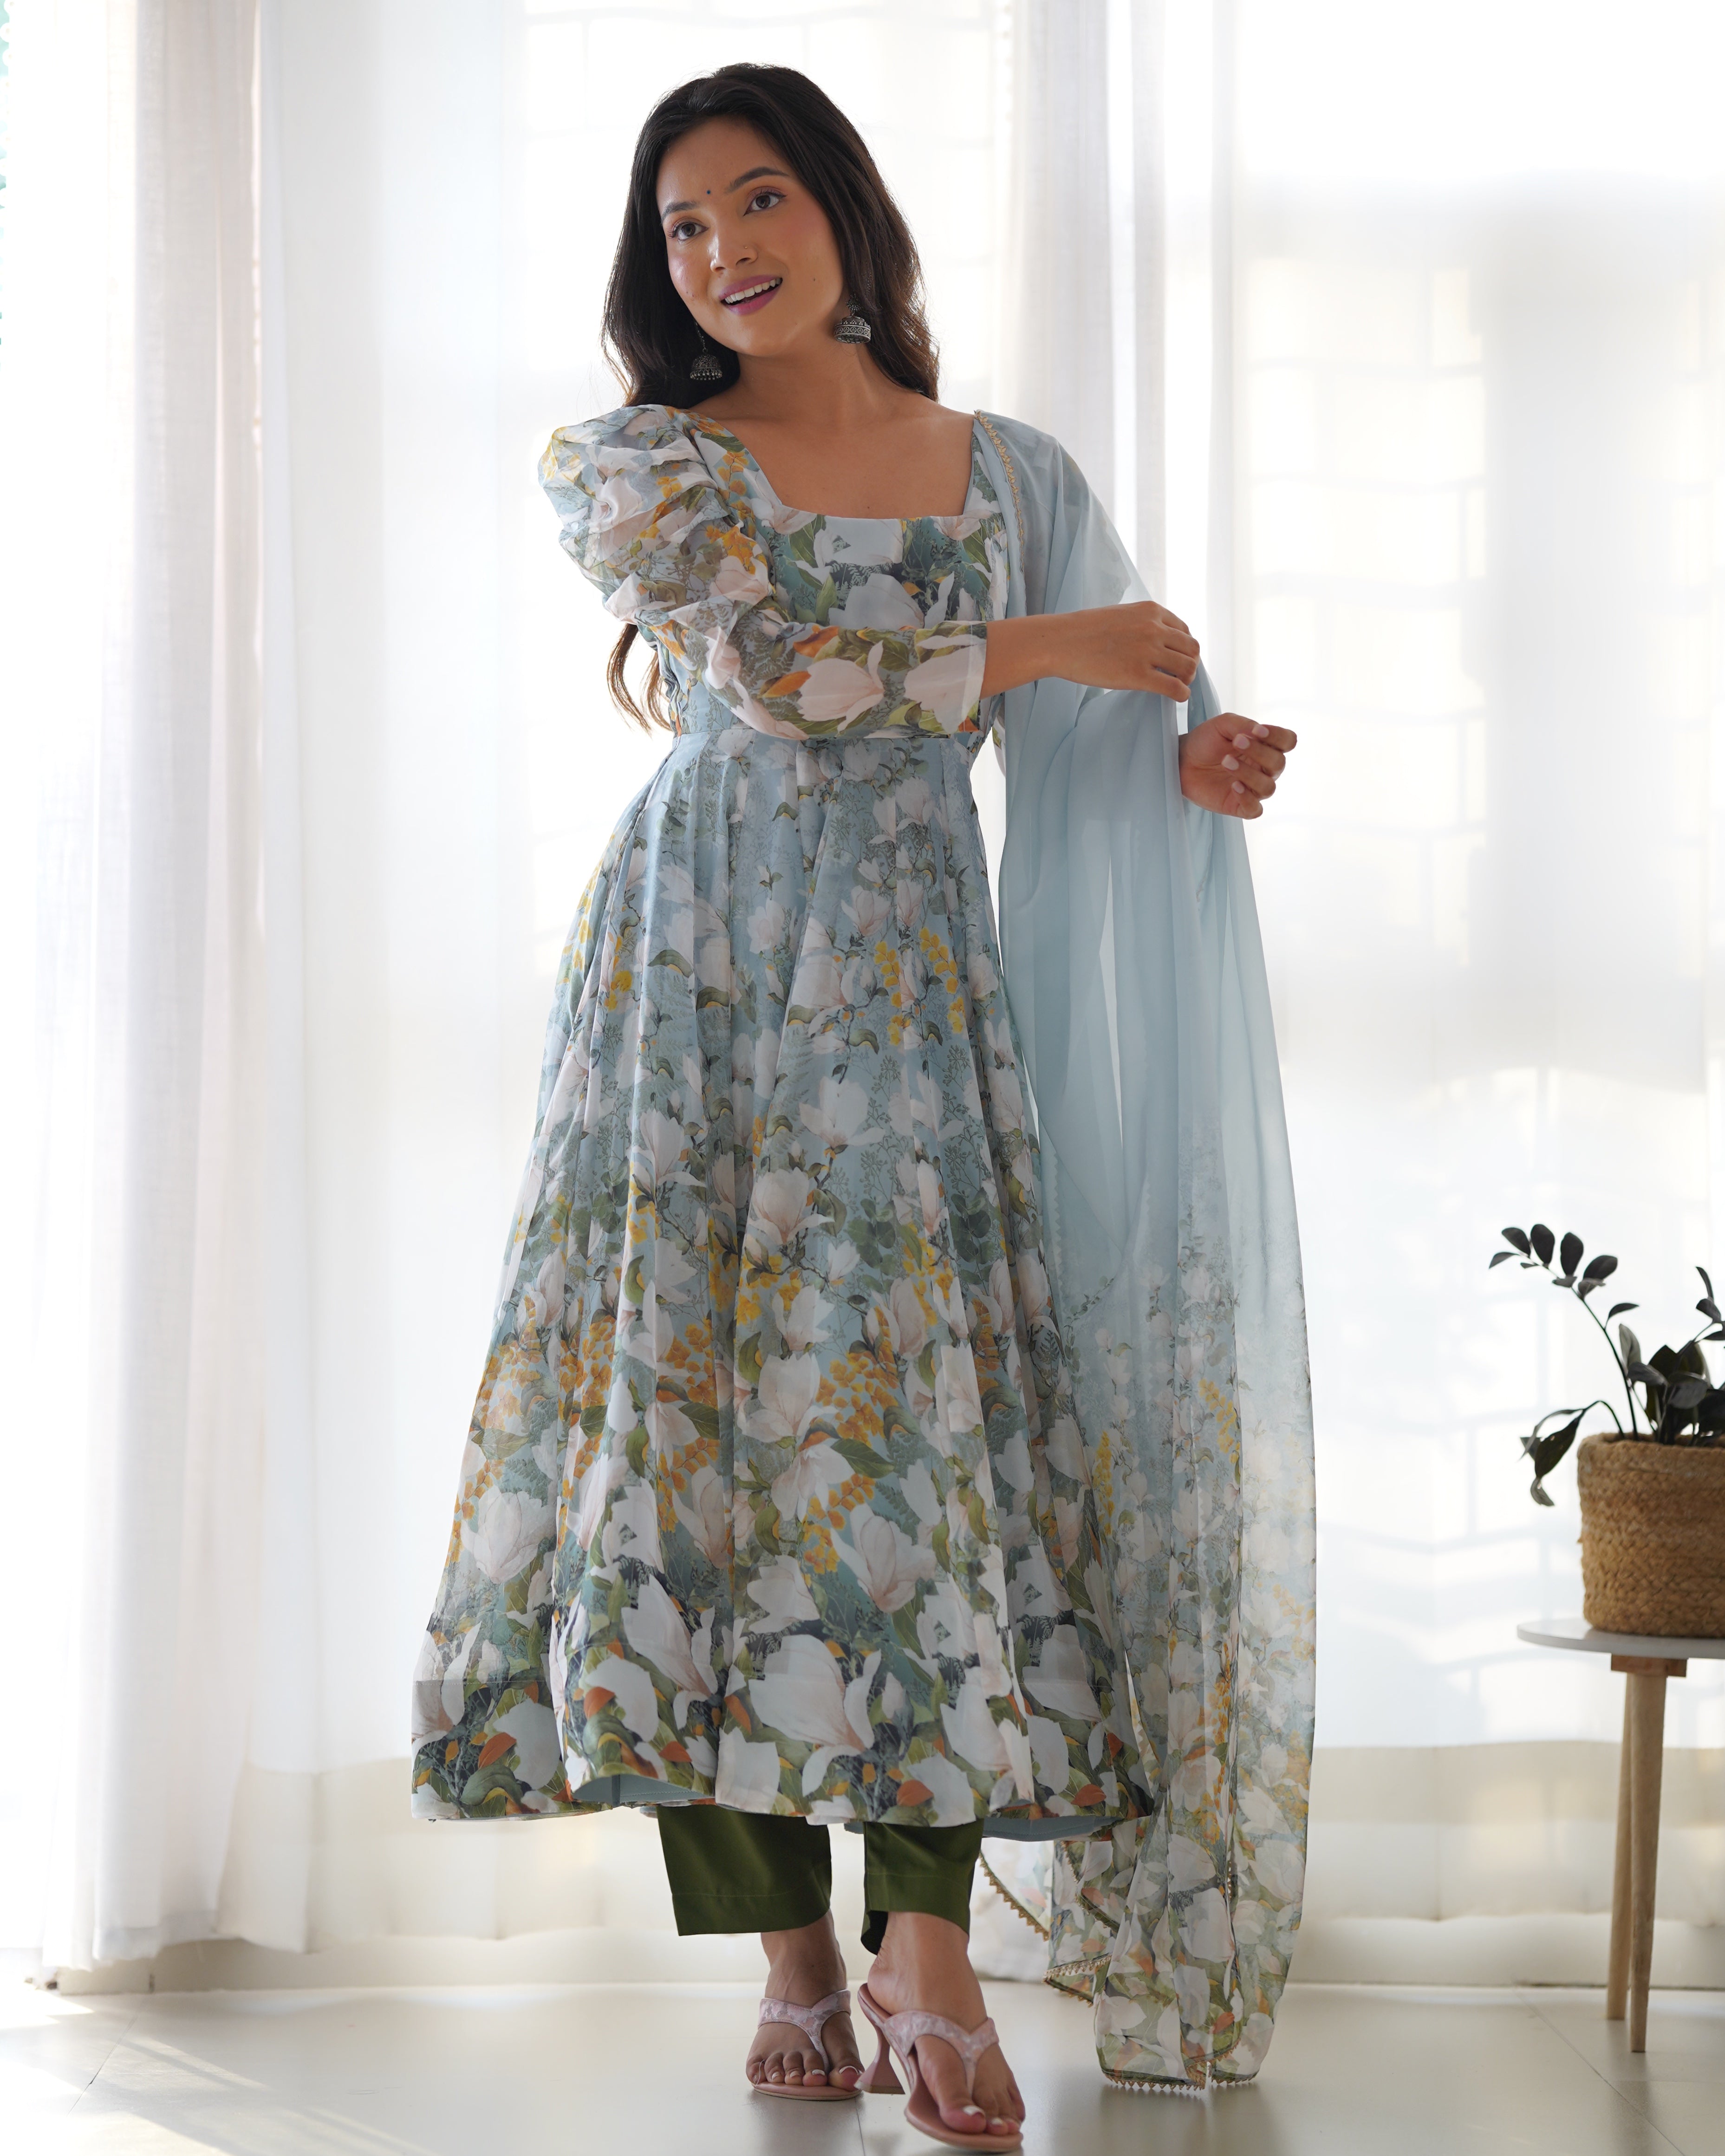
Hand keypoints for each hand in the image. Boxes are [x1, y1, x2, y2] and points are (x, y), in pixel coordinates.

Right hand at [981, 601, 1199, 700]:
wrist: (1060, 642)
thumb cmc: (1083, 631)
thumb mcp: (1120, 615)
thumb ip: (1142, 623)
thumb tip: (1154, 639)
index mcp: (1151, 611)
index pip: (1185, 630)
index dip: (1184, 647)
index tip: (1177, 658)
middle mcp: (1154, 628)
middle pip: (1191, 648)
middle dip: (1189, 663)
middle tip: (1180, 675)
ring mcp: (1148, 651)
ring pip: (1188, 667)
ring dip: (1187, 679)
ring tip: (1178, 685)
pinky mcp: (1139, 675)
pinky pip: (1175, 687)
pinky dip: (1182, 694)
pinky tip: (1176, 697)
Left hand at [1178, 713, 1295, 818]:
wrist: (1180, 760)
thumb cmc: (1204, 741)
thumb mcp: (1222, 724)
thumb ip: (1243, 725)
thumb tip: (1259, 732)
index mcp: (1264, 746)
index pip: (1287, 742)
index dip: (1278, 736)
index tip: (1257, 731)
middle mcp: (1263, 768)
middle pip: (1278, 764)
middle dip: (1259, 752)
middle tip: (1236, 742)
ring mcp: (1253, 789)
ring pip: (1268, 787)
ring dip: (1249, 773)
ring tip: (1226, 762)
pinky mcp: (1239, 806)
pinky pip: (1255, 809)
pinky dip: (1248, 799)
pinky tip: (1234, 786)